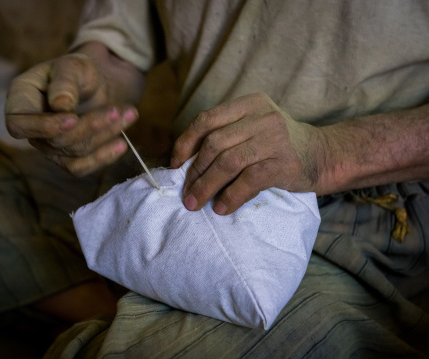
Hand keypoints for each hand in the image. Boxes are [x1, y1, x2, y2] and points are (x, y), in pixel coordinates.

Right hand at [5, 43, 143, 175]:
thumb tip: (60, 106)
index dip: (43, 127)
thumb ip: (65, 82)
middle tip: (116, 110)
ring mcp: (49, 146)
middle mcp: (31, 127)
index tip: (72, 118)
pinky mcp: (68, 158)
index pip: (18, 124)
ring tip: (129, 115)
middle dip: (89, 126)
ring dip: (103, 136)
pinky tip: (121, 144)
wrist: (99, 84)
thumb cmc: (80, 71)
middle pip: (55, 141)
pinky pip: (82, 167)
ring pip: (73, 153)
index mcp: (21, 100)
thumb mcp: (73, 66)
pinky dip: (103, 157)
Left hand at [171, 93, 325, 214]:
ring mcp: (274, 138)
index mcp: (249, 104)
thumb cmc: (280, 146)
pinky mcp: (284, 163)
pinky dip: (231, 196)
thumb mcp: (254, 129)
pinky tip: (221, 208)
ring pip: (228, 162)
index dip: (185, 142)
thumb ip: (227, 136)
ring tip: (195, 203)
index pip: (207, 119)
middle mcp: (261, 116)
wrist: (324, 155)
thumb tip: (185, 163)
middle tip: (186, 193)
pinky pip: (249, 180)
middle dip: (194, 171)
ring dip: (206, 186)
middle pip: (214, 143)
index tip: (175, 164)